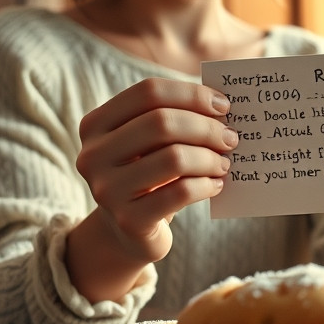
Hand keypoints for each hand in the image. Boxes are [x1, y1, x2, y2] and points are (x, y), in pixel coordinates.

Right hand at [69, 78, 237, 280]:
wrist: (128, 231)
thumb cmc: (147, 174)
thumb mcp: (149, 143)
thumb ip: (173, 117)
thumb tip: (220, 105)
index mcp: (95, 125)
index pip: (148, 92)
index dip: (190, 94)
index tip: (222, 104)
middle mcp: (93, 156)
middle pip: (161, 123)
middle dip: (205, 127)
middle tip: (230, 137)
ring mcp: (108, 190)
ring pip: (174, 158)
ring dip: (209, 158)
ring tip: (224, 163)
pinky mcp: (129, 220)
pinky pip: (181, 193)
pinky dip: (206, 185)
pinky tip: (216, 184)